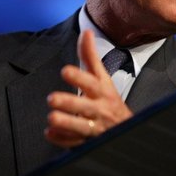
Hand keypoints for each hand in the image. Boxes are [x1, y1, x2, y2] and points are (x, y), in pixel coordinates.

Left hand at [45, 30, 132, 147]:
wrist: (126, 127)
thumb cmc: (109, 99)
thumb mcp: (102, 77)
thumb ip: (91, 57)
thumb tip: (86, 32)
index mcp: (102, 92)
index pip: (92, 83)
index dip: (79, 77)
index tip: (65, 70)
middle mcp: (99, 109)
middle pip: (86, 107)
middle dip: (69, 103)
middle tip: (52, 98)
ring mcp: (94, 127)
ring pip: (81, 127)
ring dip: (66, 122)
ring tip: (51, 118)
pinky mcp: (87, 141)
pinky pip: (75, 143)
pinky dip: (62, 139)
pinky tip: (50, 133)